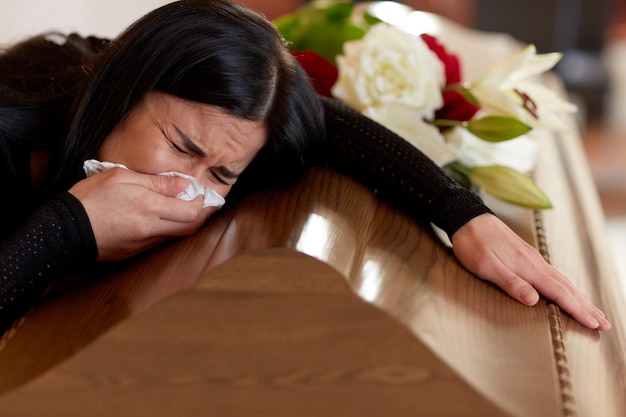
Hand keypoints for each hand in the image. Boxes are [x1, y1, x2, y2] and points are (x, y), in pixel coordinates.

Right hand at [69, 167, 214, 260]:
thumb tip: (184, 184)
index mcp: (149, 207)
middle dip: (201, 215)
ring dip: (186, 225)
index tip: (201, 193)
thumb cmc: (90, 198)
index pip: (192, 210)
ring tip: (186, 210)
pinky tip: (165, 221)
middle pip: (190, 227)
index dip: (202, 202)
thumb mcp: (121, 176)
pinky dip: (169, 232)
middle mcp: (151, 228)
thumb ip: (156, 182)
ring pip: (177, 237)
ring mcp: (143, 243)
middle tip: (203, 203)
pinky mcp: (135, 252)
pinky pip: (161, 243)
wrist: (64, 230)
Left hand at [451, 213, 610, 330]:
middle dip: (586, 307)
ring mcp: (532, 258)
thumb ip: (510, 282)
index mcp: (528, 267)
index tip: (594, 324)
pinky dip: (566, 287)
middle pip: (567, 288)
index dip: (578, 310)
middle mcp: (536, 262)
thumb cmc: (473, 243)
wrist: (469, 218)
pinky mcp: (527, 256)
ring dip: (579, 298)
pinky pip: (553, 275)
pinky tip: (567, 291)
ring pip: (563, 281)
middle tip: (603, 324)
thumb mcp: (486, 266)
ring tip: (593, 311)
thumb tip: (533, 300)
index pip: (560, 293)